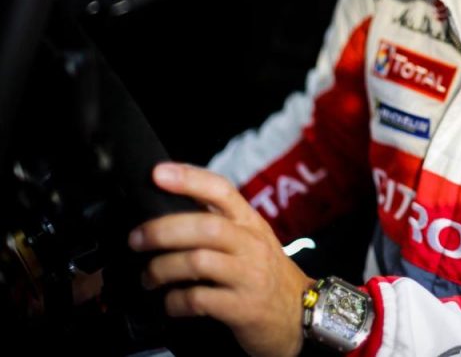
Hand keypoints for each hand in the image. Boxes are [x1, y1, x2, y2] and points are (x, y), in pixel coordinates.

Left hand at [129, 163, 312, 356]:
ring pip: (197, 261)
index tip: (158, 173)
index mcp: (250, 222)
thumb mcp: (251, 239)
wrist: (299, 312)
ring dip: (162, 269)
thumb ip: (220, 222)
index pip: (222, 190)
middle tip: (136, 240)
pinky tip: (169, 302)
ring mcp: (248, 275)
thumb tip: (172, 205)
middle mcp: (251, 244)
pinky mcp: (242, 307)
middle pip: (205, 226)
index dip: (189, 179)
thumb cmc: (266, 272)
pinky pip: (199, 299)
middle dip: (162, 231)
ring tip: (149, 277)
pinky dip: (174, 301)